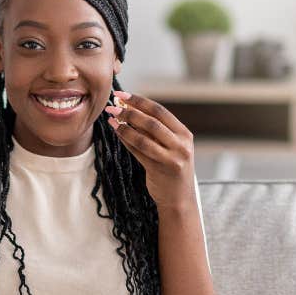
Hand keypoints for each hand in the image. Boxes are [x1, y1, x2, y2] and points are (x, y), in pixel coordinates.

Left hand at [103, 91, 195, 210]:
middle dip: (130, 112)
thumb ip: (157, 132)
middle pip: (152, 122)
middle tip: (112, 106)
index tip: (122, 95)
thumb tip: (130, 110)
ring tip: (111, 118)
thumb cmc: (172, 171)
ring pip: (144, 137)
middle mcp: (181, 145)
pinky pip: (138, 151)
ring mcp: (172, 158)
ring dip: (124, 126)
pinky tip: (116, 132)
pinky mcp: (160, 169)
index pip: (160, 111)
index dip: (140, 101)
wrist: (179, 199)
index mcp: (184, 134)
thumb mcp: (171, 148)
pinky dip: (126, 140)